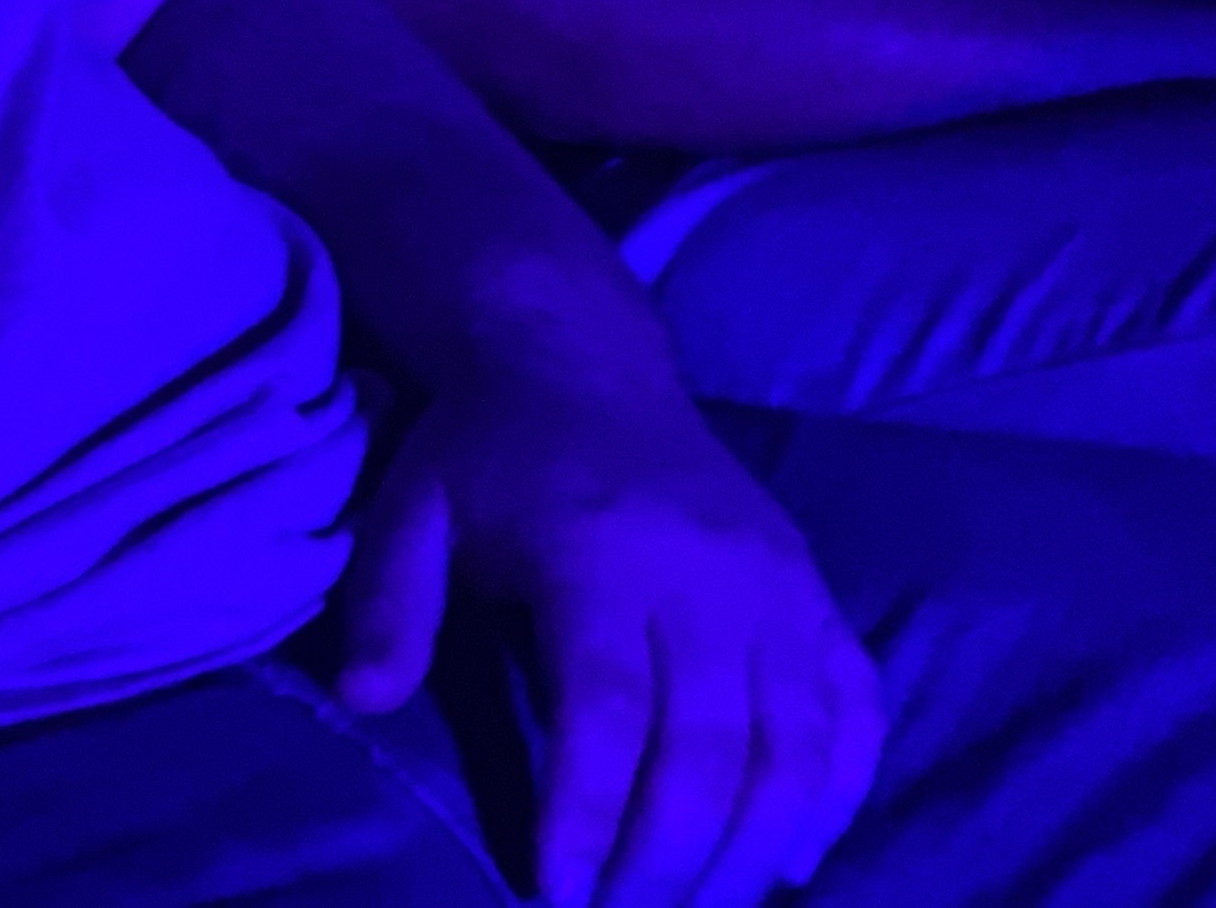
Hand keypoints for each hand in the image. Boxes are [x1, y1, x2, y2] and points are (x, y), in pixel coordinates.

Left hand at [336, 378, 881, 907]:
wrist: (585, 361)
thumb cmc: (490, 451)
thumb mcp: (413, 507)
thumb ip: (389, 603)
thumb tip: (358, 699)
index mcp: (598, 553)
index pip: (606, 711)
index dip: (587, 811)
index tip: (558, 892)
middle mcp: (706, 573)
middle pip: (710, 746)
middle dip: (673, 856)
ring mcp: (776, 583)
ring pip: (795, 742)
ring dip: (760, 844)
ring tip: (710, 906)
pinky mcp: (814, 588)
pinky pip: (856, 701)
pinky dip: (841, 785)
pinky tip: (798, 851)